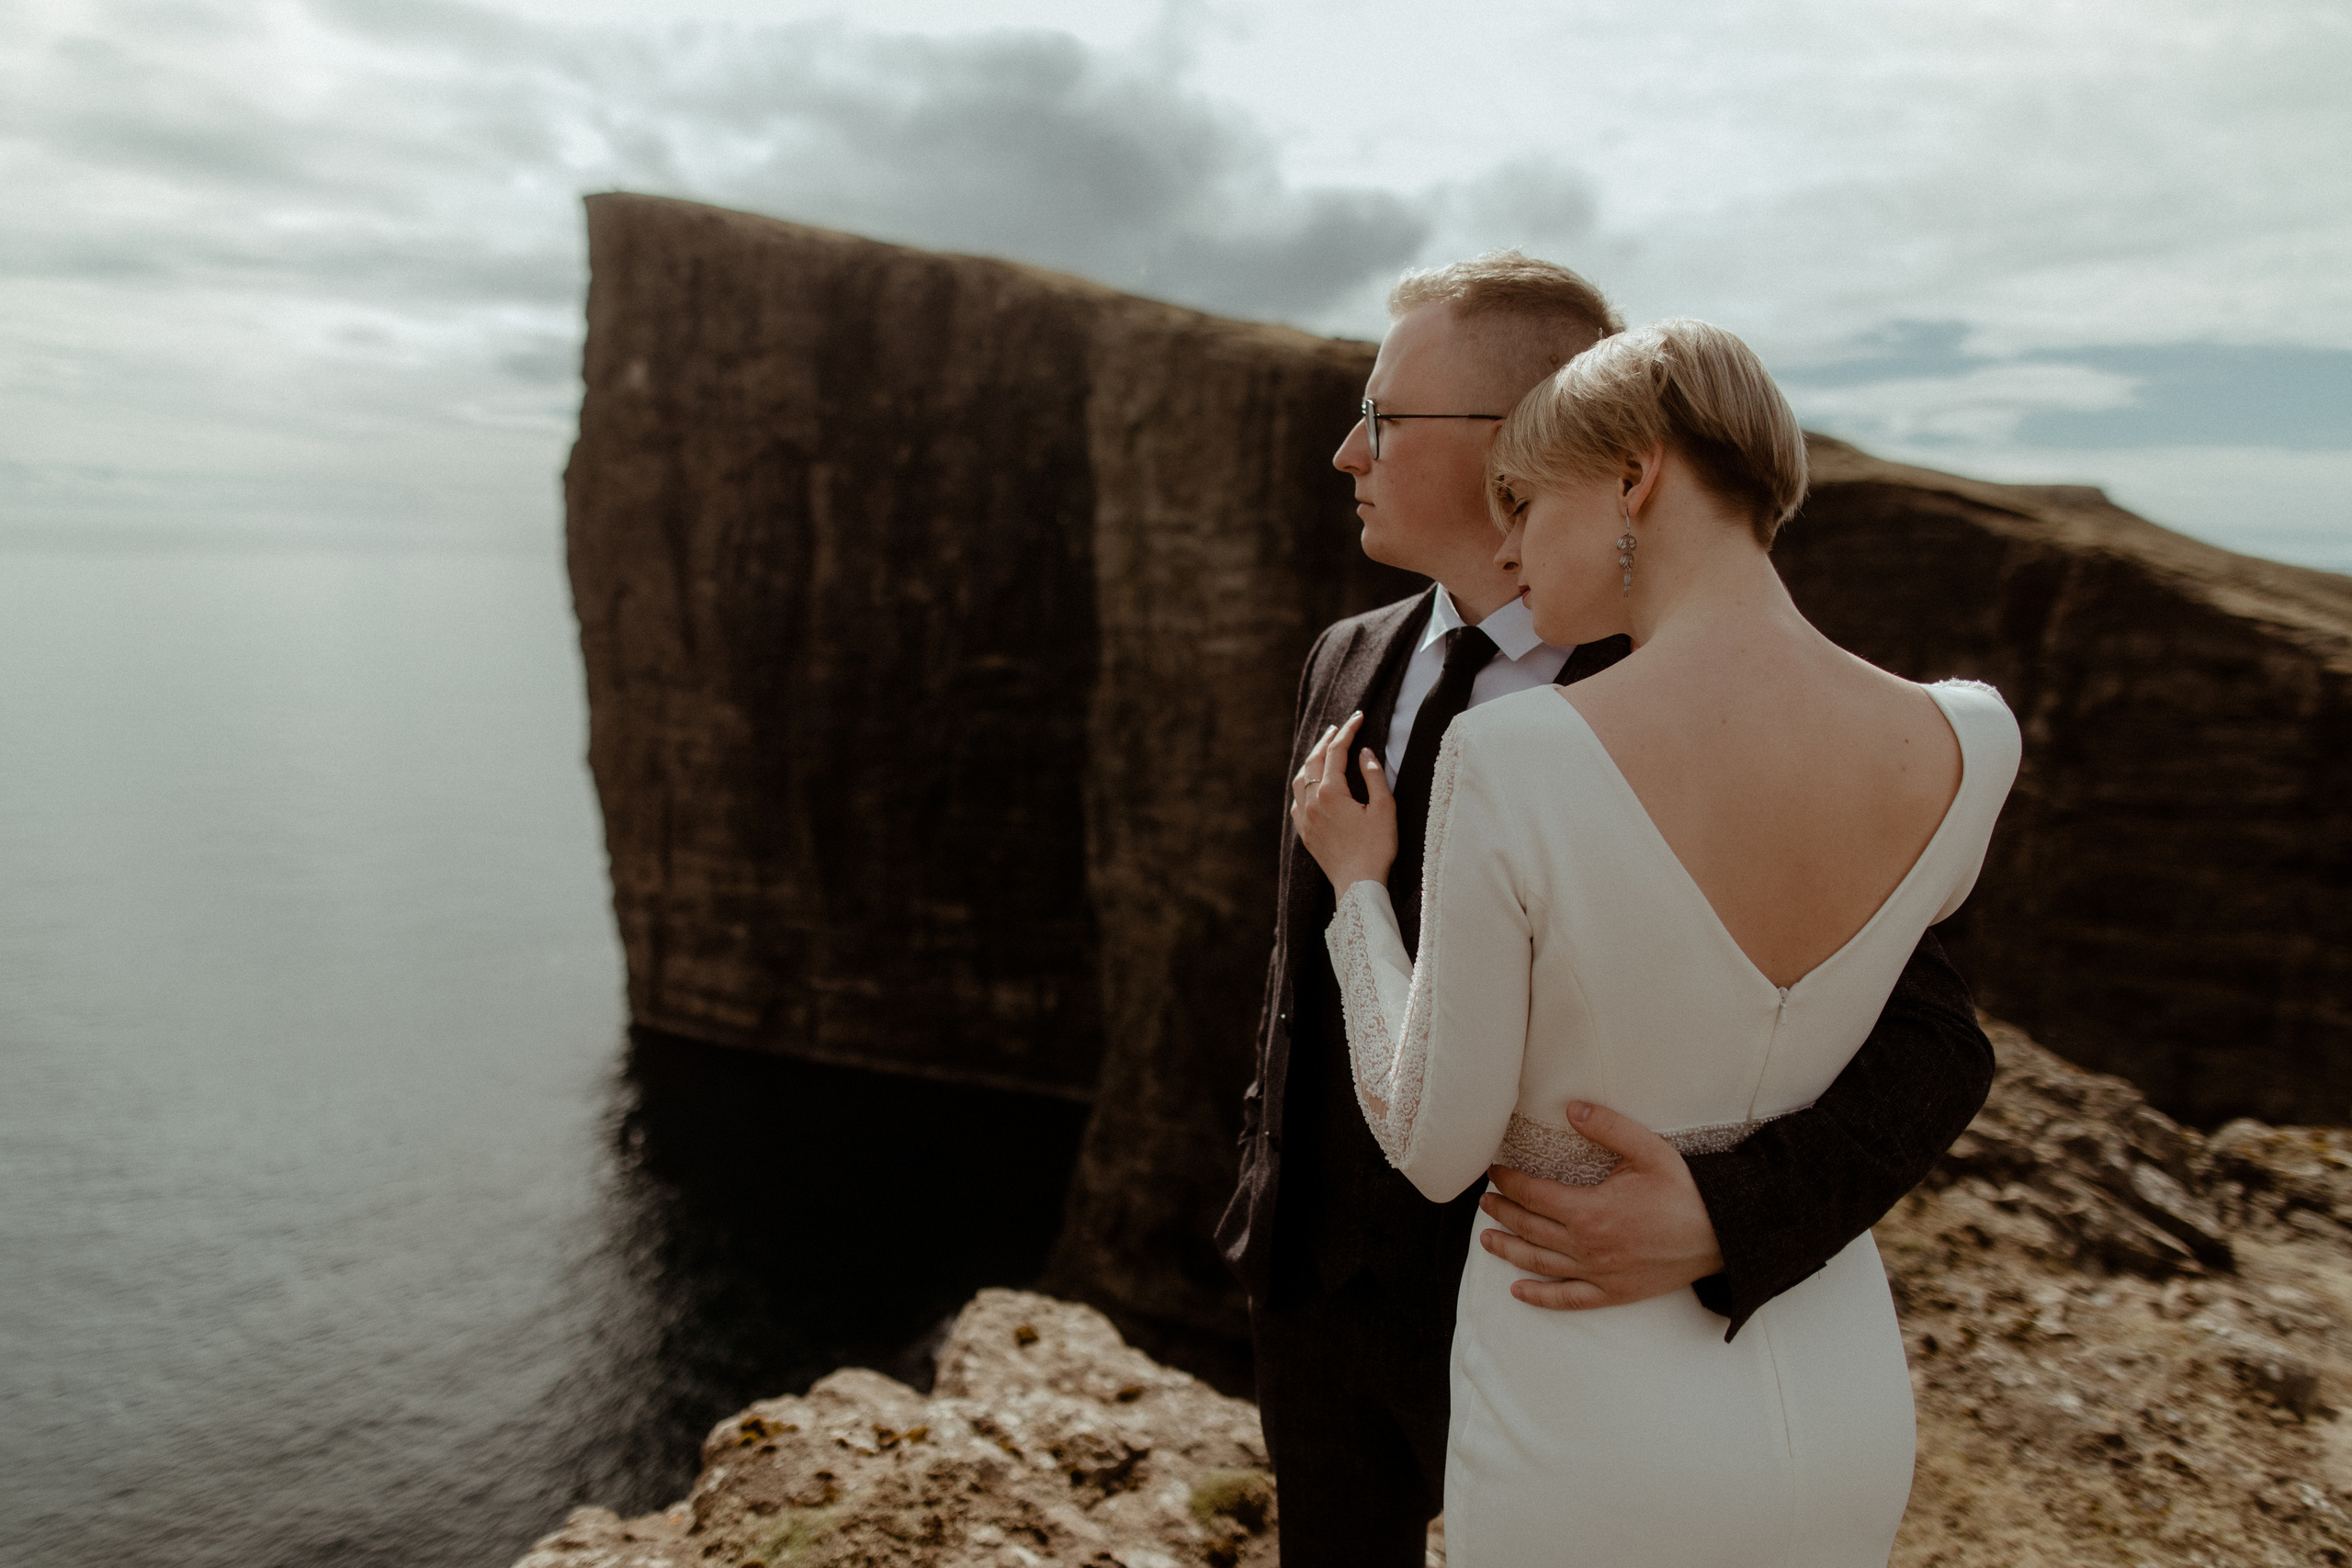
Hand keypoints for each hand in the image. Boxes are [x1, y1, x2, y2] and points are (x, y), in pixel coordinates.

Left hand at [1289, 712, 1395, 891]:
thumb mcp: (1384, 808)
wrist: (1358, 885)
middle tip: (1337, 727)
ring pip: (1300, 780)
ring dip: (1311, 761)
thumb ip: (1374, 776)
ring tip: (1322, 750)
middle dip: (1326, 741)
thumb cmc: (1376, 848)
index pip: (1337, 752)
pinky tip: (1312, 785)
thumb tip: (1364, 753)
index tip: (1358, 717)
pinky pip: (1298, 801)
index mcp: (1331, 792)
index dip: (1348, 731)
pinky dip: (1304, 785)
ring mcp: (1305, 819)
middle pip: (1313, 761)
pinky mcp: (1305, 833)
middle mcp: (1312, 802)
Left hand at [1478, 1100, 1726, 1309]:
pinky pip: (1569, 1298)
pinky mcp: (1614, 1292)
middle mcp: (1586, 1245)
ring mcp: (1599, 1272)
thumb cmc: (1684, 1190)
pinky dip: (1540, 1297)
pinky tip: (1519, 1292)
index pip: (1533, 1194)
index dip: (1508, 1182)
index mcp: (1589, 1209)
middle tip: (1485, 1201)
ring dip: (1509, 1251)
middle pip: (1530, 1228)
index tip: (1494, 1172)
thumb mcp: (1647, 1149)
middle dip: (1503, 1212)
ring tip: (1487, 1239)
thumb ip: (1606, 1126)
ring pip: (1540, 1263)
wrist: (1722, 1234)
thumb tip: (1570, 1107)